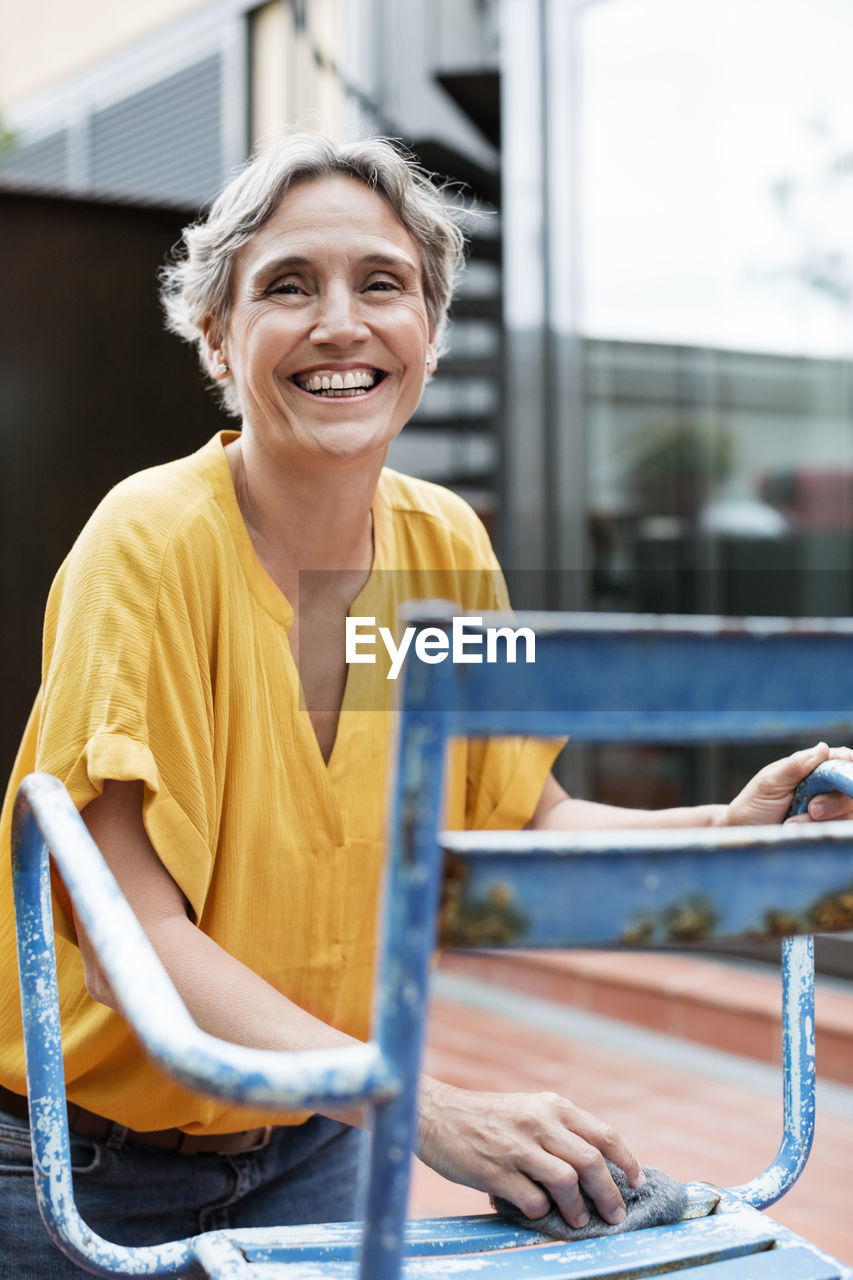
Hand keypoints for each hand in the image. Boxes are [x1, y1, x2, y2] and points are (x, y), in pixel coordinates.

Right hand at [417, 1080, 642, 1228]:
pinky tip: (535, 1213)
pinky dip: (540, 1212)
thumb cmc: (485, 1116)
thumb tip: (593, 1169)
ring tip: (578, 1220)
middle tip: (615, 1214)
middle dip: (609, 1193)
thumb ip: (556, 1131)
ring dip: (578, 1208)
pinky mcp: (495, 1171)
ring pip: (567, 1182)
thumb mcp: (527, 1109)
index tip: (636, 1182)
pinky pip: (531, 1200)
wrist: (436, 1114)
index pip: (603, 1133)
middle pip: (591, 1161)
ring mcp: (517, 1147)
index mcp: (551, 1106)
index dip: (626, 1161)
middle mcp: (538, 1122)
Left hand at [724, 742, 852, 826]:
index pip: (839, 760)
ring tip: (791, 824)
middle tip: (812, 809)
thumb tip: (823, 748)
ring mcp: (826, 811)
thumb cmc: (752, 804)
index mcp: (809, 769)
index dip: (848, 762)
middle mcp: (822, 788)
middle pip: (848, 790)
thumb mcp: (770, 782)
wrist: (741, 835)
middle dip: (833, 802)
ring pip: (846, 814)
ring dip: (819, 820)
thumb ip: (796, 766)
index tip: (849, 764)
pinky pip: (834, 831)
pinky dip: (816, 832)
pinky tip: (795, 831)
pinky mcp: (822, 831)